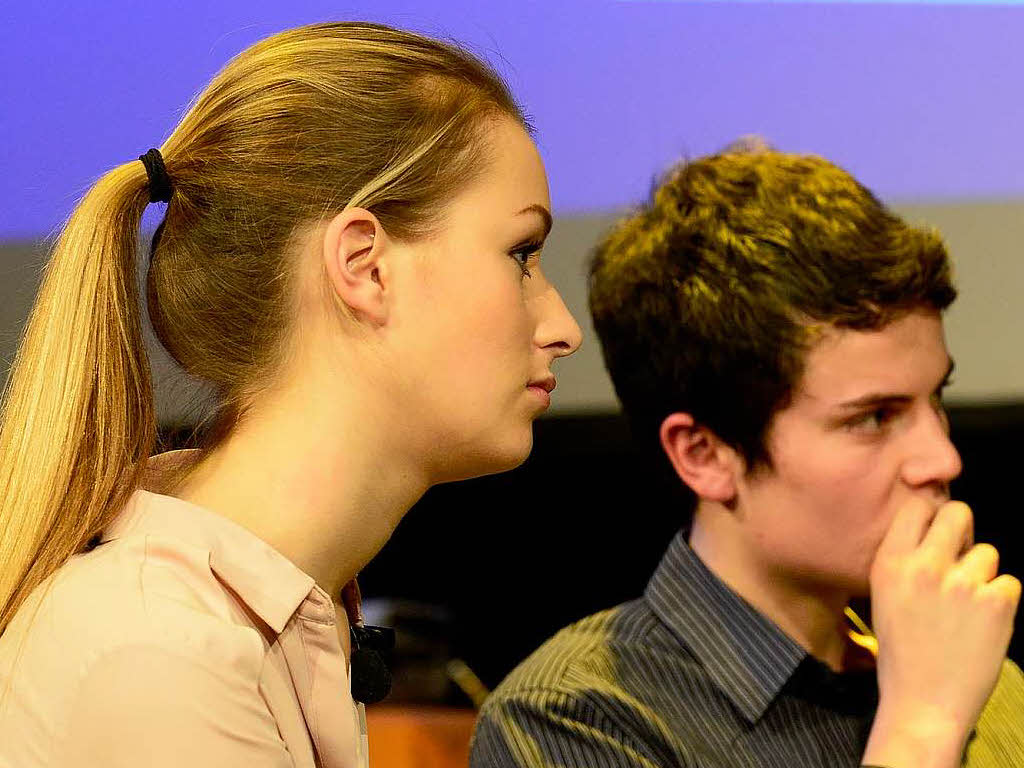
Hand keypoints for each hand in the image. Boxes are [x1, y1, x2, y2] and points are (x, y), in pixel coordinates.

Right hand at [862, 498, 1019, 767]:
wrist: (924, 703)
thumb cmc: (902, 651)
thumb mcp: (883, 595)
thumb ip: (905, 559)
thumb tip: (935, 526)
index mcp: (890, 563)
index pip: (917, 506)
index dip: (931, 516)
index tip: (934, 530)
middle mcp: (924, 567)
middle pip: (958, 513)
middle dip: (963, 531)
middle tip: (959, 558)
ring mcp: (962, 584)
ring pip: (987, 553)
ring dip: (982, 574)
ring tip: (966, 605)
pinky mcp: (997, 604)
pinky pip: (1010, 583)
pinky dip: (1001, 600)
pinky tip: (982, 623)